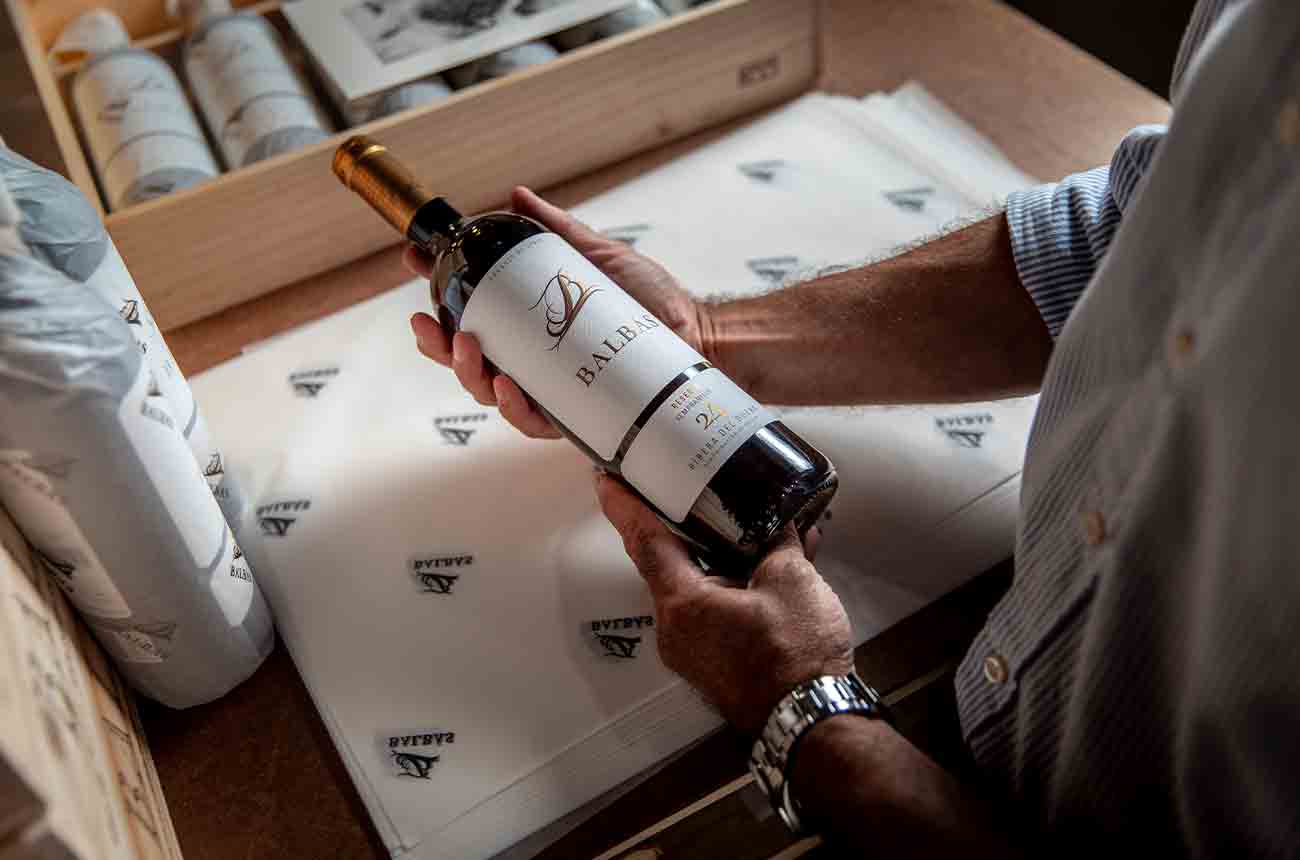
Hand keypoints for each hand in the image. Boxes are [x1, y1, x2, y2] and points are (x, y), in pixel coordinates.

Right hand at [407, 186, 707, 439]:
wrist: (701, 334)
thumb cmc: (653, 301)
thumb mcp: (597, 256)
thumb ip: (557, 231)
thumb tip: (517, 197)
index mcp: (531, 328)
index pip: (472, 313)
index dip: (438, 293)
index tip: (415, 263)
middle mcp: (534, 363)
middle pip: (468, 362)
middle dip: (437, 346)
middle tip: (427, 323)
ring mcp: (552, 392)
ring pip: (490, 394)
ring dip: (467, 374)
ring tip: (467, 346)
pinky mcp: (576, 418)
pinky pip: (533, 422)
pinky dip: (514, 406)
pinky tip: (508, 387)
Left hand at [594, 472, 852, 735]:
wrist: (812, 722)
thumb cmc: (796, 659)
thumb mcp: (792, 581)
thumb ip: (778, 542)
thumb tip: (780, 524)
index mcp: (684, 603)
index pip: (645, 541)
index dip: (626, 505)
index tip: (606, 480)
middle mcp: (676, 630)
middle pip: (671, 564)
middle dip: (688, 529)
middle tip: (691, 494)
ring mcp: (693, 652)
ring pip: (700, 589)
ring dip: (724, 560)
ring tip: (758, 532)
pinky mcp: (715, 665)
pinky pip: (716, 614)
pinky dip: (737, 590)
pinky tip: (771, 573)